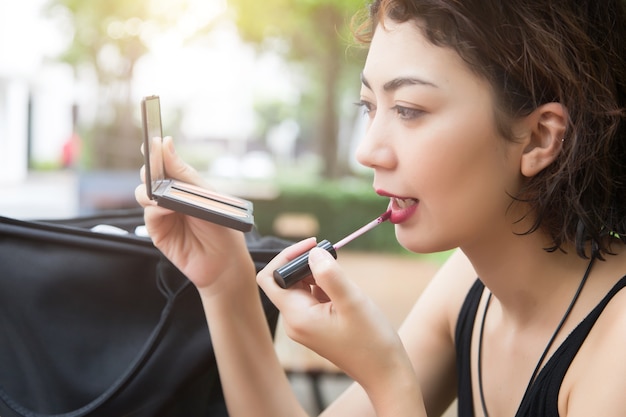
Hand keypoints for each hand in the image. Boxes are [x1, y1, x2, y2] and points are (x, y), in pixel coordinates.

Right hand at [135, 137, 253, 289]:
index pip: (165, 164)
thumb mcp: (205, 195)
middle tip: (154, 165)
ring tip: (162, 191)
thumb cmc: (222, 226)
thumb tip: (165, 143)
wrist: (226, 261)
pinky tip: (166, 207)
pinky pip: (149, 215)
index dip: (156, 152)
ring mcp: (162, 214)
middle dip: (149, 169)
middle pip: (150, 177)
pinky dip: (156, 208)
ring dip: (150, 189)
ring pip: (143, 194)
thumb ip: (183, 173)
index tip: (152, 141)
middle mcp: (170, 198)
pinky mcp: (158, 232)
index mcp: (184, 185)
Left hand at [257, 243, 416, 391]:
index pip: (271, 278)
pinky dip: (326, 286)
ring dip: (318, 275)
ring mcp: (305, 324)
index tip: (313, 245)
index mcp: (296, 316)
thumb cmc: (371, 341)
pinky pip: (313, 296)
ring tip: (344, 281)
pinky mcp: (316, 325)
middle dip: (306, 263)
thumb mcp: (352, 302)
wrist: (385, 373)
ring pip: (301, 286)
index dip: (286, 256)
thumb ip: (329, 274)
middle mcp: (294, 321)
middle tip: (333, 256)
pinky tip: (345, 294)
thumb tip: (313, 252)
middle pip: (285, 279)